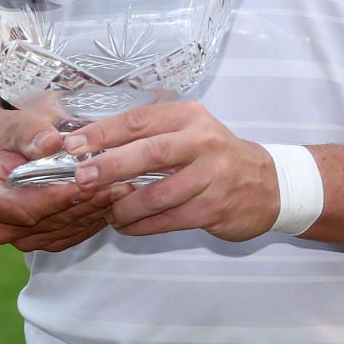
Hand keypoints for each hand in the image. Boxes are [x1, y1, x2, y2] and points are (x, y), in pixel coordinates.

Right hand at [0, 114, 118, 252]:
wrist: (12, 156)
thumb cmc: (14, 139)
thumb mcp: (18, 126)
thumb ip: (31, 134)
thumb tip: (51, 142)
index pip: (21, 207)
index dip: (55, 198)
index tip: (85, 184)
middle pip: (47, 220)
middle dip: (84, 203)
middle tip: (118, 185)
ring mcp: (21, 239)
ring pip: (64, 229)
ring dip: (95, 212)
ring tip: (123, 190)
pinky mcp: (44, 241)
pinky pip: (73, 235)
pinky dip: (95, 219)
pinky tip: (116, 202)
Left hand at [64, 102, 281, 241]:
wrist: (270, 184)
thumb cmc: (217, 157)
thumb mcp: (192, 132)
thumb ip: (151, 135)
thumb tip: (92, 146)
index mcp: (190, 117)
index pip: (140, 120)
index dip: (103, 132)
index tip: (72, 144)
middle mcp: (204, 142)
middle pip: (151, 152)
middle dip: (110, 166)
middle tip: (81, 178)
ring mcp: (212, 176)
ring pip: (158, 193)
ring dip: (124, 206)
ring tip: (107, 212)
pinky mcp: (214, 207)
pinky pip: (168, 220)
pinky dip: (141, 225)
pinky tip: (126, 226)